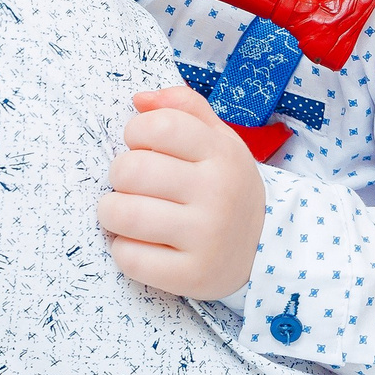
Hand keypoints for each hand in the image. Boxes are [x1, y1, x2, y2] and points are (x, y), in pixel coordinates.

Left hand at [98, 87, 263, 300]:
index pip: (159, 126)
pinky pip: (130, 258)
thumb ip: (182, 108)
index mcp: (222, 154)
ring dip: (112, 212)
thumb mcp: (218, 140)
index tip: (141, 145)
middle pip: (132, 170)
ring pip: (124, 214)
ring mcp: (206, 237)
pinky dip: (124, 249)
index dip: (136, 132)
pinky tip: (140, 244)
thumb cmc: (225, 186)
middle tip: (131, 184)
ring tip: (125, 213)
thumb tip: (139, 99)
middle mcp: (218, 193)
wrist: (263, 247)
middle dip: (119, 175)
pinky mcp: (192, 275)